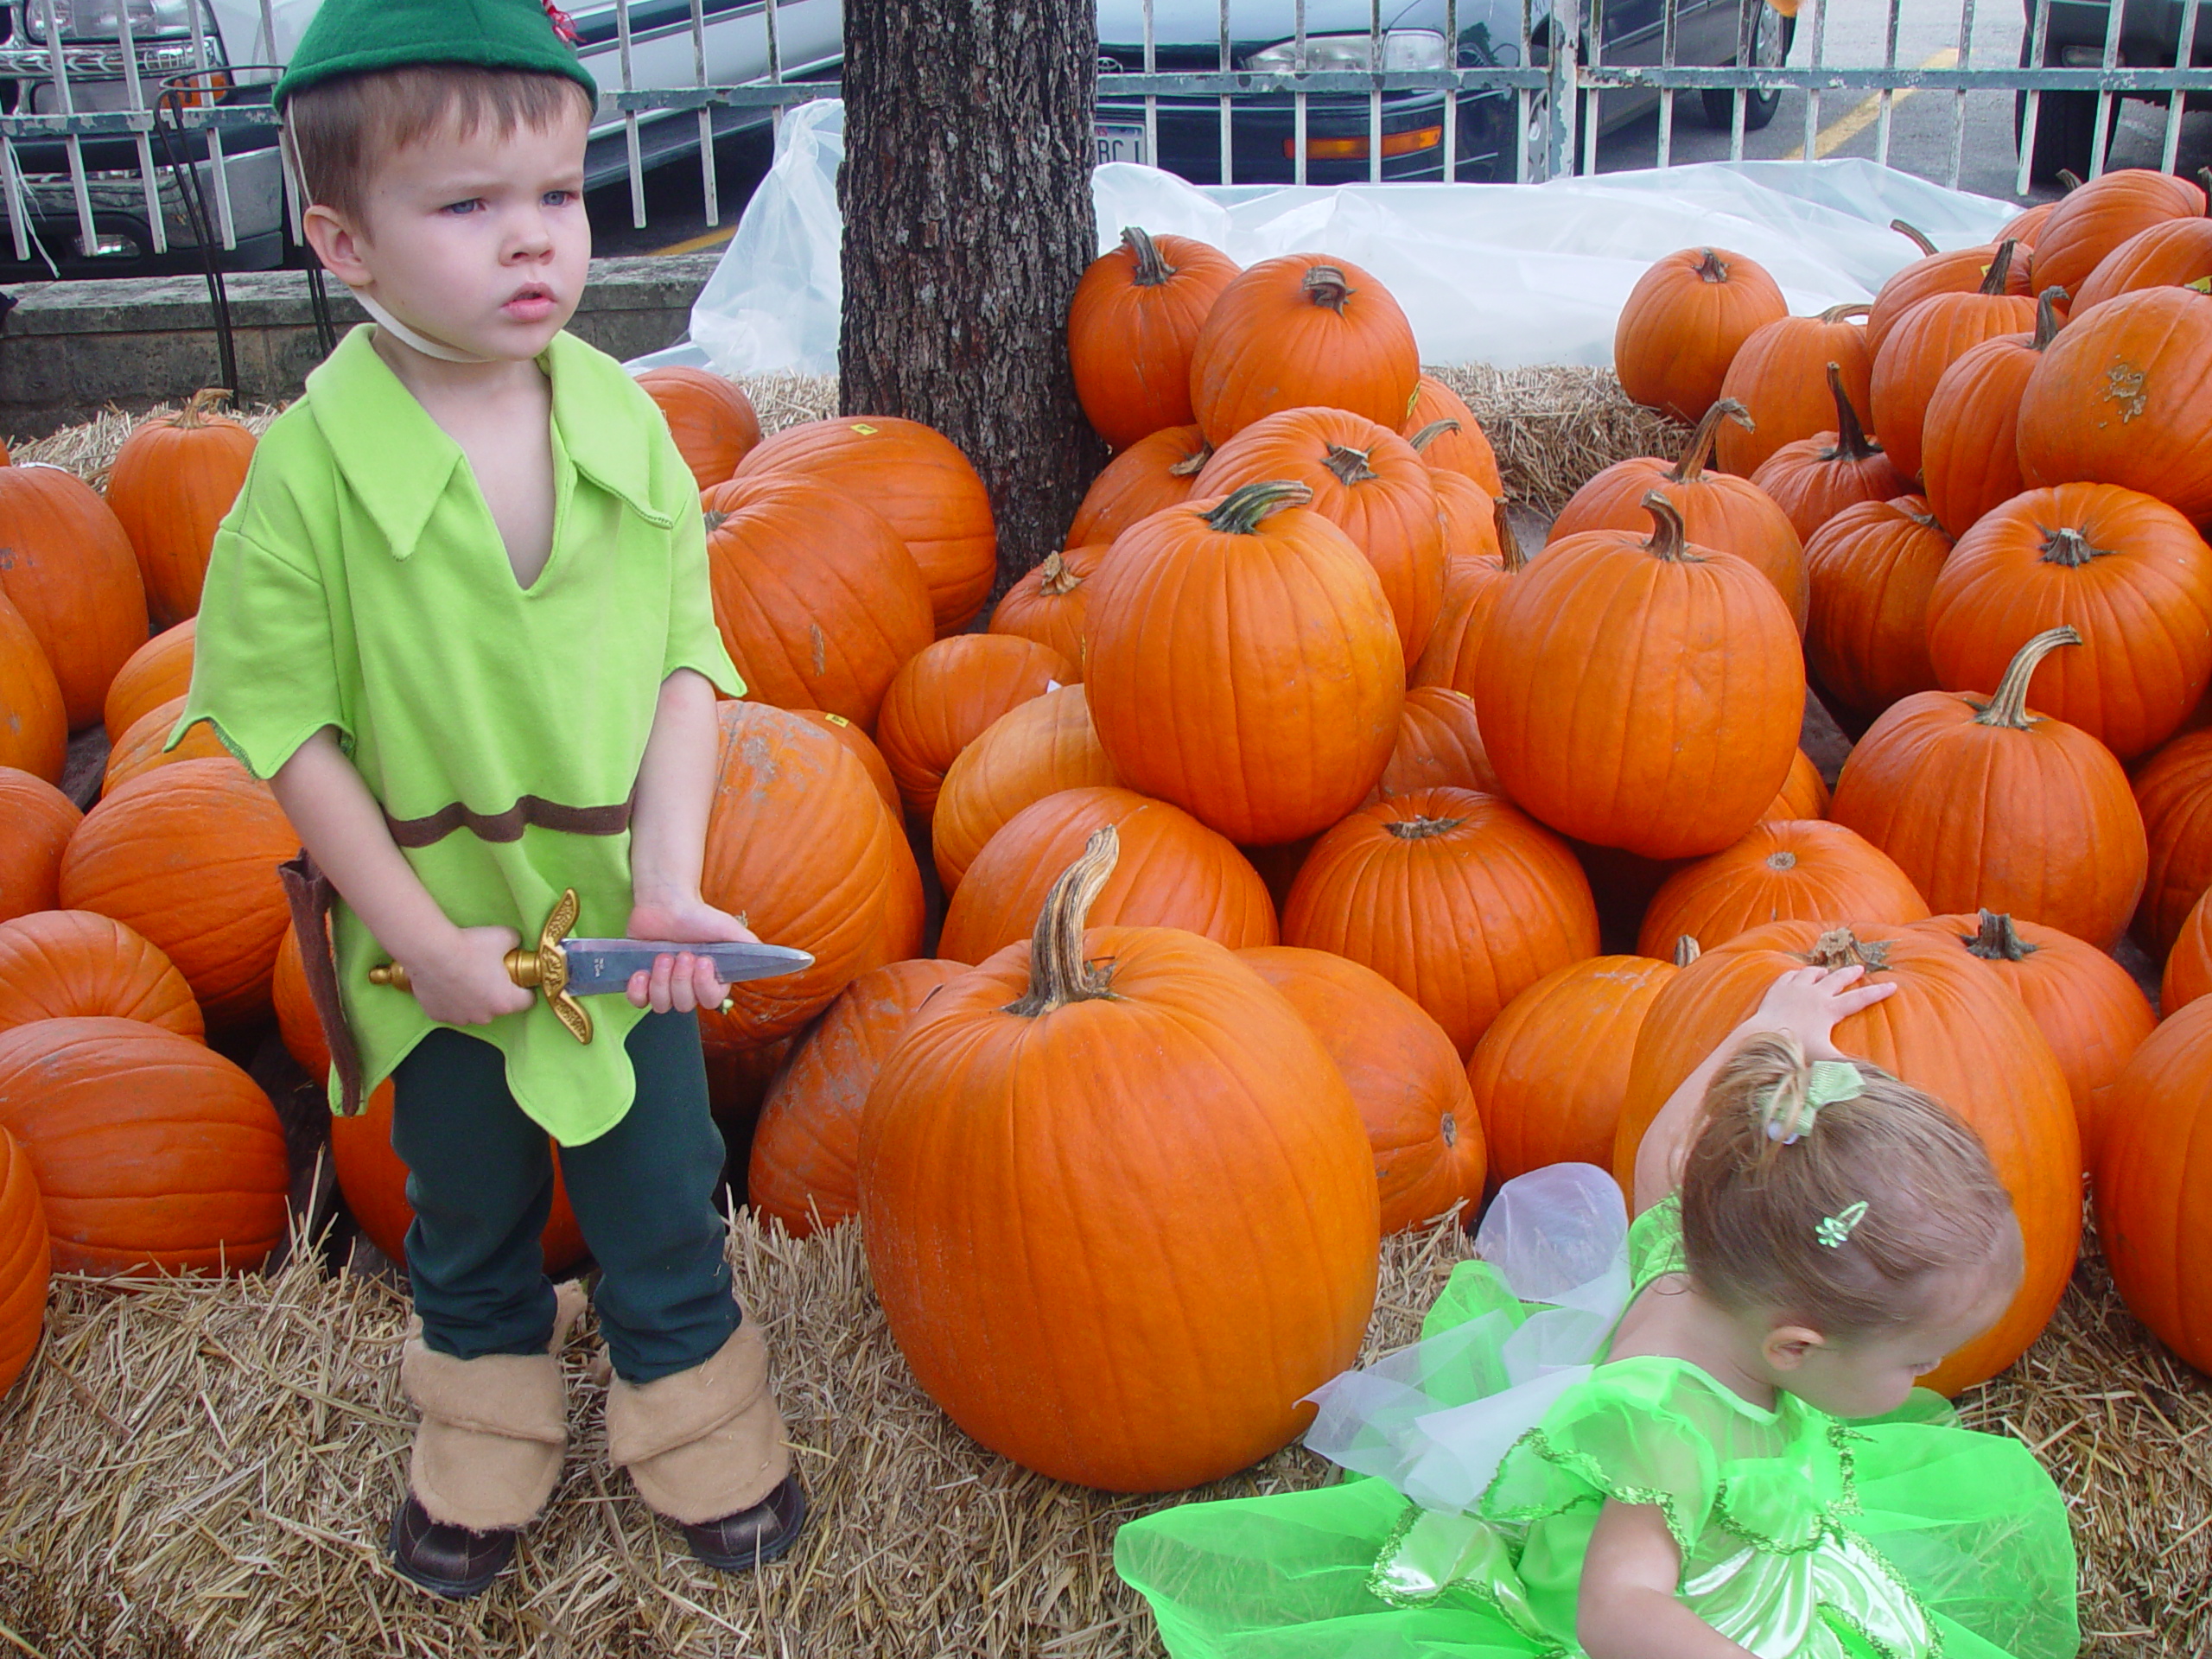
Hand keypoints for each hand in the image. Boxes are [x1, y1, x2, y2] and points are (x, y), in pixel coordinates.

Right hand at [402, 924, 536, 1026]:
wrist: (430, 951)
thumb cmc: (468, 947)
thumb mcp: (505, 936)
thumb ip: (516, 943)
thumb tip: (515, 943)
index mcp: (504, 1001)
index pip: (528, 1001)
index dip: (525, 987)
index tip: (518, 978)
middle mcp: (484, 1016)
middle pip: (498, 1006)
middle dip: (496, 992)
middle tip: (487, 972)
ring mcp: (460, 1018)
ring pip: (474, 1010)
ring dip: (473, 998)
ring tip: (465, 976)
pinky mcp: (438, 1015)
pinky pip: (451, 1009)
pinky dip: (451, 999)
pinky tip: (447, 982)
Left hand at [624, 893, 758, 1013]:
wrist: (666, 903)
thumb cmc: (699, 916)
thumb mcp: (729, 929)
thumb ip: (750, 945)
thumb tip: (771, 958)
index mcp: (710, 980)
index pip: (712, 1000)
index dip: (704, 986)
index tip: (703, 961)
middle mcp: (688, 987)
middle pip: (685, 1005)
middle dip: (681, 980)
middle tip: (682, 953)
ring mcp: (664, 986)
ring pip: (662, 1005)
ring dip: (661, 982)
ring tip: (662, 956)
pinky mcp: (642, 981)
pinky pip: (638, 1001)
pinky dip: (638, 991)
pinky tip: (641, 972)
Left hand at [1747, 964, 1896, 1060]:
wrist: (1762, 1034)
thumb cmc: (1795, 1047)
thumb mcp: (1824, 1058)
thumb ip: (1847, 1067)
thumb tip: (1868, 1080)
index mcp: (1829, 1009)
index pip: (1859, 999)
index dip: (1877, 992)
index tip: (1893, 985)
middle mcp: (1814, 994)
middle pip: (1837, 979)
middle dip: (1850, 974)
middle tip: (1860, 968)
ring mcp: (1794, 988)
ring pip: (1811, 973)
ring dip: (1821, 971)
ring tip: (1825, 970)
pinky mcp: (1778, 988)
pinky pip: (1789, 976)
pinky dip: (1796, 974)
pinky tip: (1797, 975)